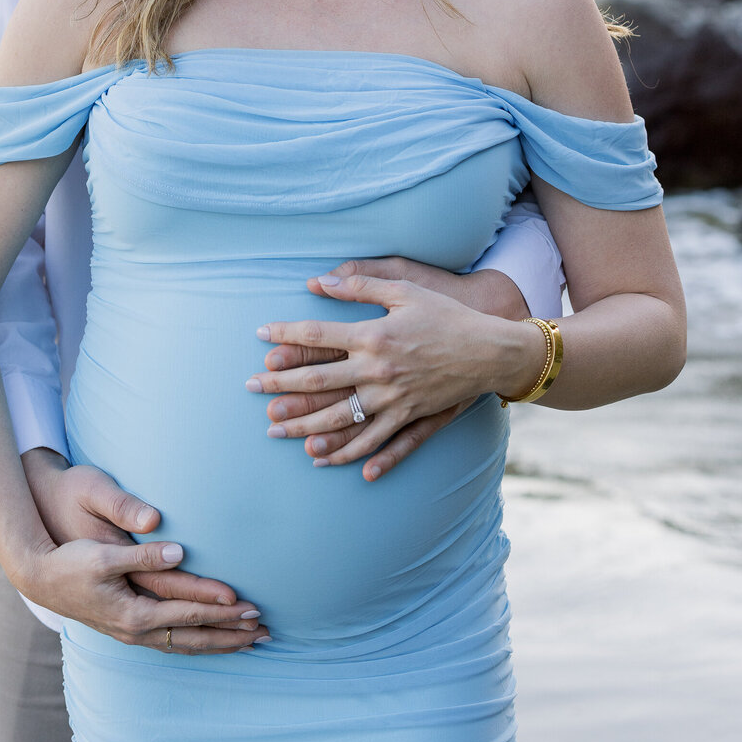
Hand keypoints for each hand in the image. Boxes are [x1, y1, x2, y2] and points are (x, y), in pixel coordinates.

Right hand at [19, 451, 268, 650]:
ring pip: (184, 643)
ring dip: (218, 642)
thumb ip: (141, 554)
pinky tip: (209, 639)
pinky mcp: (127, 626)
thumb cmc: (69, 560)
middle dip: (230, 635)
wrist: (36, 574)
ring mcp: (131, 632)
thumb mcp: (103, 553)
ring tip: (250, 641)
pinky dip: (196, 641)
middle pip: (193, 637)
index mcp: (133, 613)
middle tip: (265, 631)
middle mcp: (135, 629)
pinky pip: (171, 641)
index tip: (249, 605)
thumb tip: (179, 551)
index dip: (219, 609)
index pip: (187, 612)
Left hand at [248, 271, 541, 479]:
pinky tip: (325, 461)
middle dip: (280, 384)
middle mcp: (378, 371)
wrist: (490, 350)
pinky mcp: (409, 418)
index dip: (285, 334)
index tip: (260, 335)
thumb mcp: (404, 291)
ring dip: (303, 425)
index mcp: (373, 336)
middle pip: (318, 382)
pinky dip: (349, 455)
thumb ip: (360, 285)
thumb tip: (319, 280)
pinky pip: (374, 443)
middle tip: (251, 387)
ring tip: (274, 429)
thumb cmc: (446, 315)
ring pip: (339, 419)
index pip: (317, 336)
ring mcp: (393, 400)